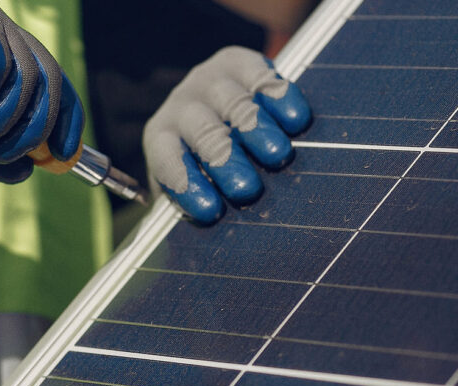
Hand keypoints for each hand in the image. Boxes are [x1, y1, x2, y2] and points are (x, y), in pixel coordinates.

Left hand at [143, 46, 310, 223]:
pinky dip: (278, 96)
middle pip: (203, 133)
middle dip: (224, 161)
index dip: (187, 185)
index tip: (210, 211)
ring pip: (233, 104)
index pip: (167, 161)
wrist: (215, 104)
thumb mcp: (194, 187)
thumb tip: (207, 251)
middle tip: (246, 189)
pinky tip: (296, 119)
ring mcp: (209, 81)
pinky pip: (259, 75)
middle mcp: (182, 106)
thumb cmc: (207, 164)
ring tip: (277, 154)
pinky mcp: (239, 61)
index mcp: (161, 140)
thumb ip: (198, 208)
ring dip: (255, 129)